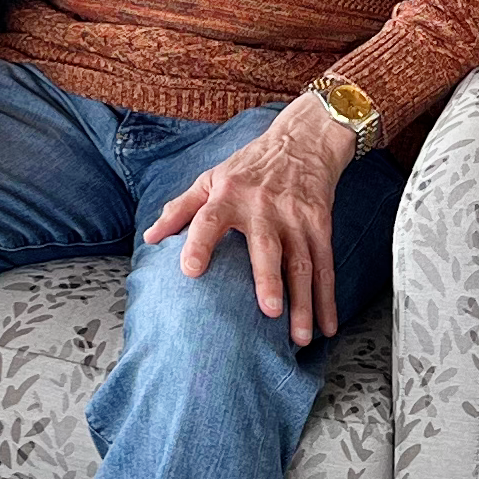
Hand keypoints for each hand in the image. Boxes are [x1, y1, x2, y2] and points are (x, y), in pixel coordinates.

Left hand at [141, 96, 352, 345]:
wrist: (302, 141)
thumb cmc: (248, 167)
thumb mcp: (210, 178)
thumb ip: (180, 209)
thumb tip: (150, 239)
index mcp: (228, 194)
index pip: (209, 218)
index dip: (199, 243)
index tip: (190, 271)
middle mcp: (263, 206)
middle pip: (267, 246)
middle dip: (269, 278)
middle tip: (269, 311)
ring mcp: (295, 216)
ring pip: (302, 263)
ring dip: (304, 302)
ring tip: (301, 337)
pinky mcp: (321, 224)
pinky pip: (325, 265)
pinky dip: (328, 298)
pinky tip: (328, 326)